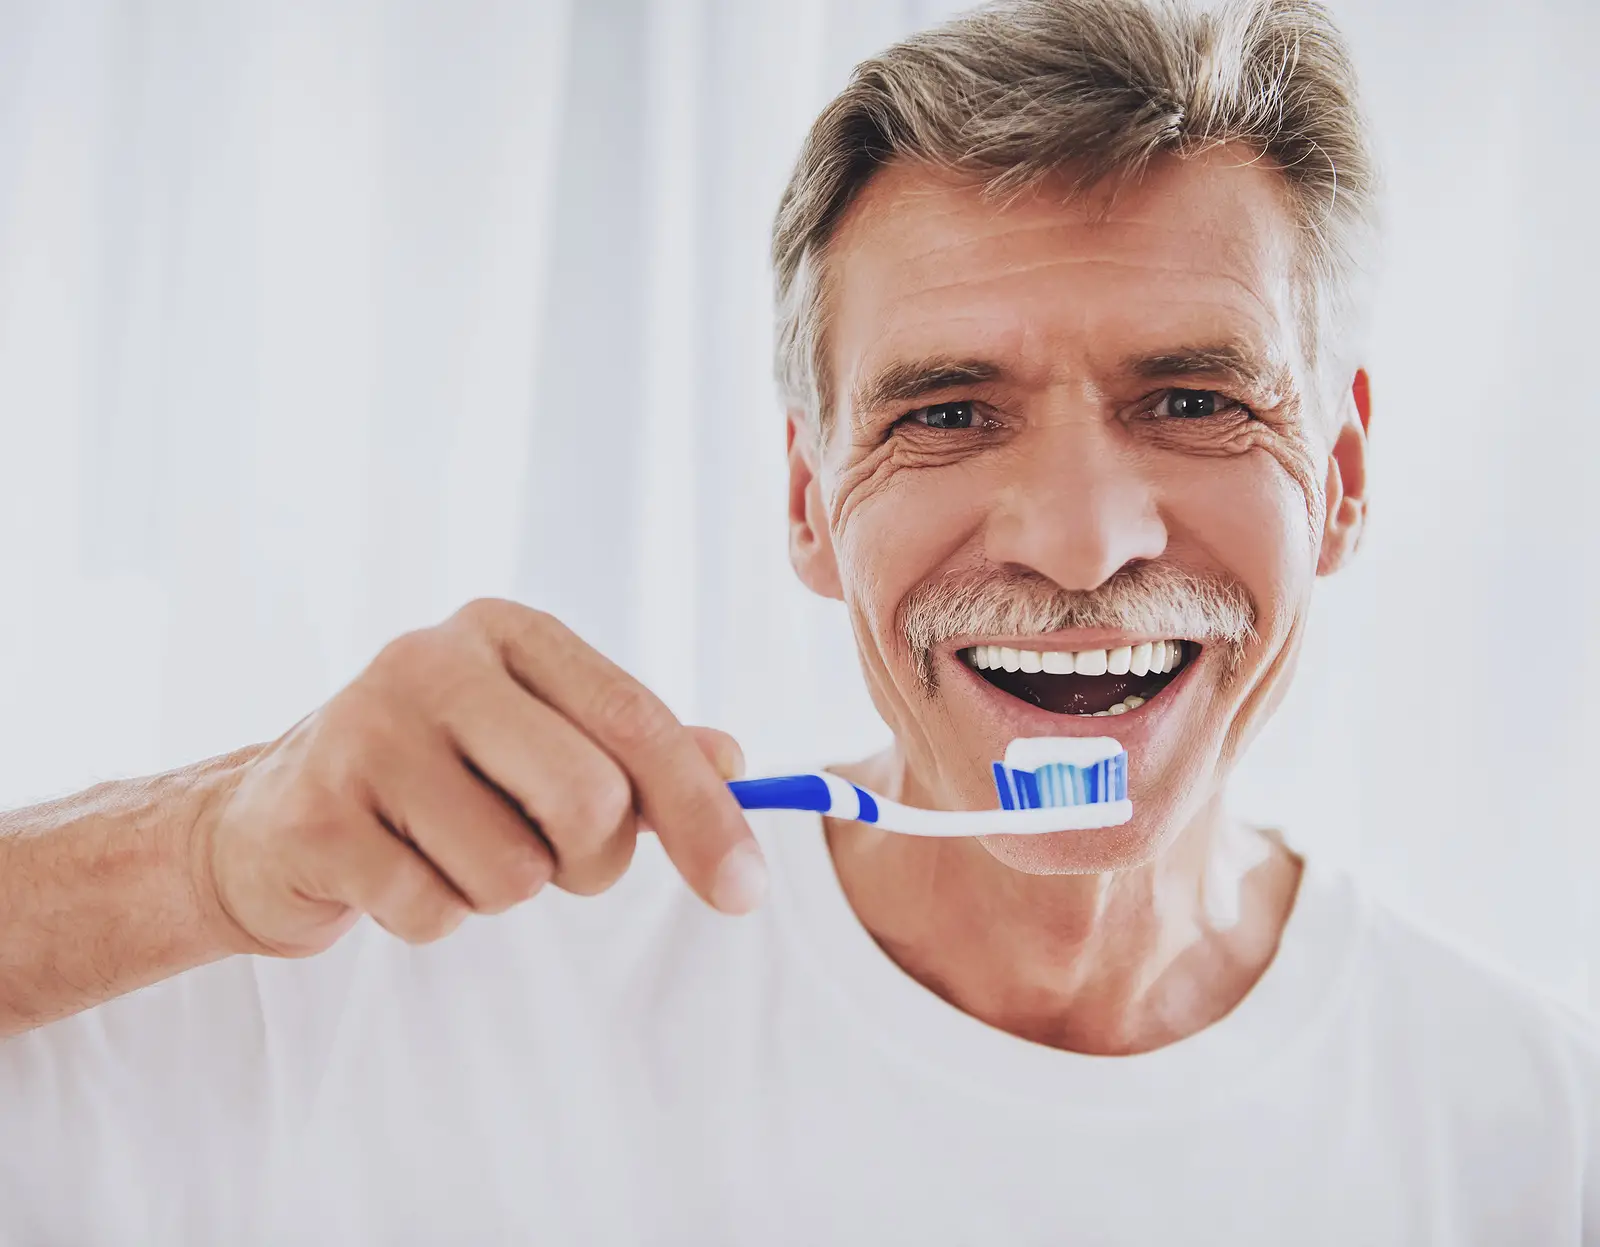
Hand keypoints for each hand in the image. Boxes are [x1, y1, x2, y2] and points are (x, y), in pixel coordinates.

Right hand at [197, 600, 763, 957]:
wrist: (269, 820)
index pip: (636, 721)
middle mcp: (432, 659)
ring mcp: (363, 731)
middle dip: (591, 861)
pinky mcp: (313, 813)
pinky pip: (436, 913)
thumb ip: (638, 750)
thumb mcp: (540, 741)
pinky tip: (389, 870)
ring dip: (502, 891)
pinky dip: (432, 916)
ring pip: (515, 873)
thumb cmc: (439, 778)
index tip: (747, 891)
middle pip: (590, 800)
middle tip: (549, 857)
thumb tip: (736, 763)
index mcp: (506, 632)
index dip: (704, 813)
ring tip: (447, 849)